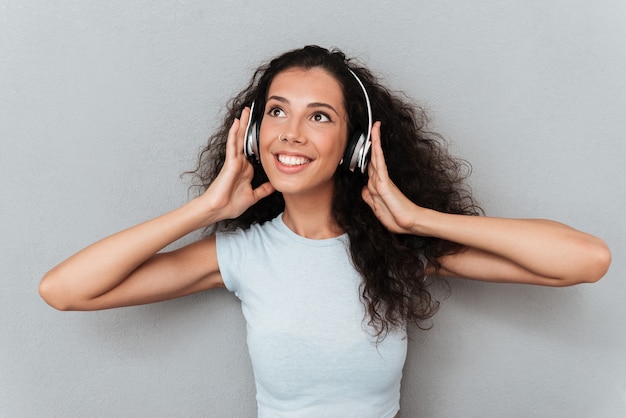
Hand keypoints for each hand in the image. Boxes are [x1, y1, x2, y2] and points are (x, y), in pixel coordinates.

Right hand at [199, 107, 274, 221]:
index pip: (253, 151)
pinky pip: (232, 145)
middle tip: (253, 112)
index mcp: (246, 170)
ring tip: (245, 111)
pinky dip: (234, 133)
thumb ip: (264, 190)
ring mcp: (234, 161)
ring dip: (242, 125)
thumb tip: (275, 185)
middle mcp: (240, 163)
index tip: (264, 130)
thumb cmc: (231, 204)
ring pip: (238, 139)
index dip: (258, 140)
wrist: (218, 210)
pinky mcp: (230, 163)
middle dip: (248, 127)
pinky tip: (236, 123)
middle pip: (245, 140)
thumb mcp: (254, 196)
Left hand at [361, 122, 422, 234]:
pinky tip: (375, 140)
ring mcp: (382, 180)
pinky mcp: (384, 182)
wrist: (410, 223)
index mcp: (378, 186)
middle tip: (374, 126)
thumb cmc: (398, 218)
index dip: (368, 154)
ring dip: (374, 141)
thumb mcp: (378, 210)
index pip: (371, 166)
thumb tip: (364, 189)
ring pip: (374, 157)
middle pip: (372, 158)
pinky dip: (376, 150)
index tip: (368, 143)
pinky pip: (378, 163)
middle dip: (372, 141)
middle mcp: (379, 181)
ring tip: (375, 126)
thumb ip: (370, 199)